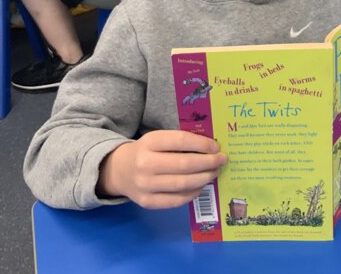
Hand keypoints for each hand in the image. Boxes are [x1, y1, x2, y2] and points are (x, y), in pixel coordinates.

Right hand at [97, 130, 227, 209]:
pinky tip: (200, 186)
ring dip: (204, 178)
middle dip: (208, 163)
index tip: (216, 147)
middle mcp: (145, 164)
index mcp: (149, 142)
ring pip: (183, 184)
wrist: (119, 170)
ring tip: (214, 172)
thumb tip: (211, 148)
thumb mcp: (157, 140)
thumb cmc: (146, 151)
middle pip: (184, 165)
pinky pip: (177, 200)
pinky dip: (193, 193)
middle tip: (221, 161)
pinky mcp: (147, 202)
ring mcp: (145, 185)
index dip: (202, 144)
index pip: (181, 141)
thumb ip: (180, 142)